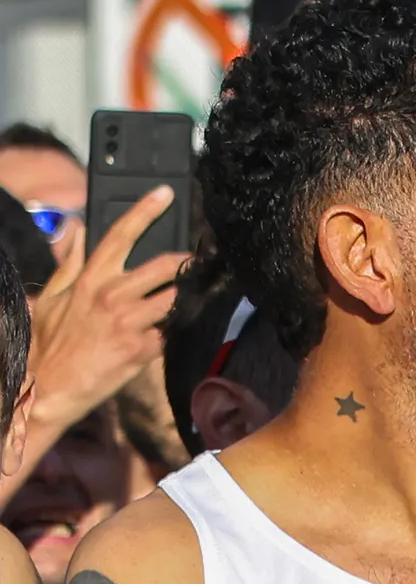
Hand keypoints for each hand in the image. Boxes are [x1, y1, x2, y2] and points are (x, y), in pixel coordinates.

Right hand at [26, 187, 186, 440]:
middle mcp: (112, 295)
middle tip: (198, 259)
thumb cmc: (49, 343)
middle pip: (163, 265)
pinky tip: (179, 328)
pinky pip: (172, 331)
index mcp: (90, 279)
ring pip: (175, 298)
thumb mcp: (50, 297)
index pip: (120, 234)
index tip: (165, 194)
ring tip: (197, 292)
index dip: (144, 210)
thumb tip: (76, 229)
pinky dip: (177, 328)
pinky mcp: (144, 349)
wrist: (49, 388)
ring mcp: (131, 322)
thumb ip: (70, 262)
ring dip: (188, 294)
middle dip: (184, 261)